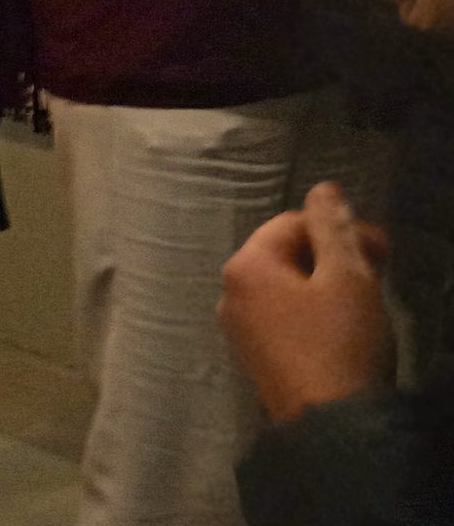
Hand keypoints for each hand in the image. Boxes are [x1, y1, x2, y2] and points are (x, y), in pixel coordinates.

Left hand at [219, 181, 392, 423]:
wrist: (331, 426)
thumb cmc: (340, 342)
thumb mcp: (347, 277)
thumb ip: (333, 228)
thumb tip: (323, 189)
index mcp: (246, 265)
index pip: (293, 223)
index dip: (341, 229)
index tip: (383, 249)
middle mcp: (230, 291)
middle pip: (285, 253)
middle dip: (333, 254)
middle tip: (379, 269)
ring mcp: (238, 326)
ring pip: (286, 285)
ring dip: (325, 281)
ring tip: (365, 296)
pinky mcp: (255, 355)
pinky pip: (283, 315)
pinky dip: (313, 309)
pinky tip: (342, 324)